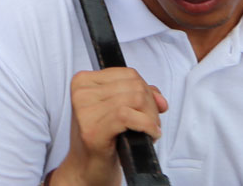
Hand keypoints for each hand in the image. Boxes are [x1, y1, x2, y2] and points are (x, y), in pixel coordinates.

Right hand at [50, 67, 167, 185]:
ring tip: (149, 131)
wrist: (86, 169)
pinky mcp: (92, 130)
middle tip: (151, 124)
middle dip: (151, 106)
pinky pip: (128, 116)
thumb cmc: (102, 140)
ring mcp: (85, 111)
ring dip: (151, 117)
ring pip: (135, 98)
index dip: (147, 91)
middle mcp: (82, 92)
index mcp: (84, 81)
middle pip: (134, 85)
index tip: (150, 109)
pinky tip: (150, 135)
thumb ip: (138, 96)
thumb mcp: (118, 110)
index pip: (128, 73)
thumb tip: (160, 98)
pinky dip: (146, 125)